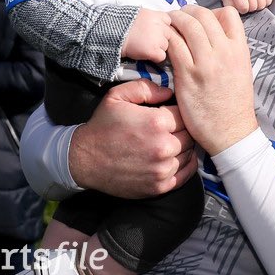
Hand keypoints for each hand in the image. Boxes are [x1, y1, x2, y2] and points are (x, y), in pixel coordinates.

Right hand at [68, 78, 197, 197]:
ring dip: (183, 146)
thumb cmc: (102, 126)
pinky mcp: (160, 186)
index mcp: (156, 122)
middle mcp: (163, 147)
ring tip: (171, 141)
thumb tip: (169, 92)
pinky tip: (176, 157)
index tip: (169, 113)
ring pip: (189, 153)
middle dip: (182, 129)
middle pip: (190, 134)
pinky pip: (186, 173)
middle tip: (171, 127)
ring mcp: (163, 169)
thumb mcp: (118, 96)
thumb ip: (145, 88)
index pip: (184, 114)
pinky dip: (185, 164)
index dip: (178, 112)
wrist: (84, 159)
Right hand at [121, 8, 170, 62]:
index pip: (168, 21)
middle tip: (149, 41)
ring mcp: (158, 39)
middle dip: (161, 38)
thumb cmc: (122, 23)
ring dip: (158, 48)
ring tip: (145, 46)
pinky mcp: (154, 51)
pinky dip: (155, 57)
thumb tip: (156, 23)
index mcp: (156, 15)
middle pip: (169, 35)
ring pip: (166, 46)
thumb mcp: (139, 14)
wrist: (113, 33)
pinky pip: (161, 57)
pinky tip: (145, 54)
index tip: (154, 30)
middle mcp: (160, 26)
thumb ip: (151, 18)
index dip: (162, 27)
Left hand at [168, 4, 257, 154]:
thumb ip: (230, 49)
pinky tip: (163, 44)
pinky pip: (173, 45)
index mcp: (239, 49)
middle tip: (178, 17)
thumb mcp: (242, 70)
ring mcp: (205, 62)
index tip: (201, 18)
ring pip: (187, 25)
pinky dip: (166, 39)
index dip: (212, 11)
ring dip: (174, 20)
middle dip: (188, 11)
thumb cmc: (234, 103)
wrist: (230, 132)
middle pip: (203, 15)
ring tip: (168, 25)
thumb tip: (213, 33)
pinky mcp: (187, 74)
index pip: (228, 14)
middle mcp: (224, 52)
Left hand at [220, 0, 271, 13]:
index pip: (244, 7)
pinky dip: (265, 2)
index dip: (242, 10)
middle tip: (246, 4)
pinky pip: (269, 0)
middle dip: (250, 8)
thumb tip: (235, 11)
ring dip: (257, 6)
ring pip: (262, 4)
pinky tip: (258, 0)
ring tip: (252, 2)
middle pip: (254, 7)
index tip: (240, 6)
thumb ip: (228, 5)